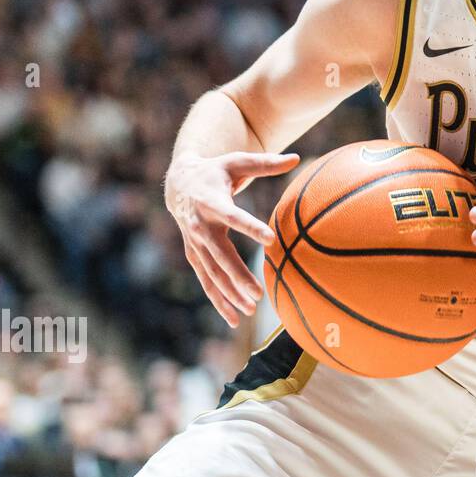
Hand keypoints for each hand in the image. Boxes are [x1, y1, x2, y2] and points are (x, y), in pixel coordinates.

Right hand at [165, 151, 297, 326]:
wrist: (179, 183)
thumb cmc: (217, 170)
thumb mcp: (238, 161)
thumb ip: (266, 162)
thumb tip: (296, 158)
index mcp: (212, 201)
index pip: (233, 216)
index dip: (250, 227)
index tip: (270, 240)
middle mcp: (200, 225)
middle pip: (220, 255)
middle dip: (237, 276)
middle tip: (258, 294)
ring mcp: (195, 244)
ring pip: (212, 273)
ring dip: (229, 293)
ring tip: (250, 310)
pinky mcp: (194, 255)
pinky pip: (206, 281)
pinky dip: (218, 300)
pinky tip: (233, 319)